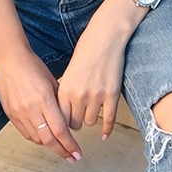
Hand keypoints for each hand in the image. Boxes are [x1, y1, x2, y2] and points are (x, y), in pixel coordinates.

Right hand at [0, 45, 81, 161]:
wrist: (8, 59)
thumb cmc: (32, 65)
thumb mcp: (52, 81)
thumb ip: (60, 101)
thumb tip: (69, 119)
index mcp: (44, 99)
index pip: (60, 130)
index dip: (70, 145)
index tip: (77, 153)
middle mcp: (30, 109)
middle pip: (48, 140)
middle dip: (62, 151)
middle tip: (72, 158)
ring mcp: (19, 113)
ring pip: (36, 139)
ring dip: (50, 145)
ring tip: (60, 147)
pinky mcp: (10, 114)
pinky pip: (25, 133)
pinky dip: (36, 138)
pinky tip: (44, 138)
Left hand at [57, 12, 128, 140]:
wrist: (105, 37)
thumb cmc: (86, 50)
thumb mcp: (70, 71)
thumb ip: (66, 91)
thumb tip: (64, 110)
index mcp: (65, 88)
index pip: (60, 117)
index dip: (62, 122)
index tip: (64, 123)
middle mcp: (78, 95)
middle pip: (75, 123)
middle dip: (76, 121)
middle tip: (78, 117)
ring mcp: (96, 96)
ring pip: (90, 122)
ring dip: (90, 118)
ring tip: (91, 111)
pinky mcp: (112, 95)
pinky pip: (109, 119)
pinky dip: (107, 129)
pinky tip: (105, 134)